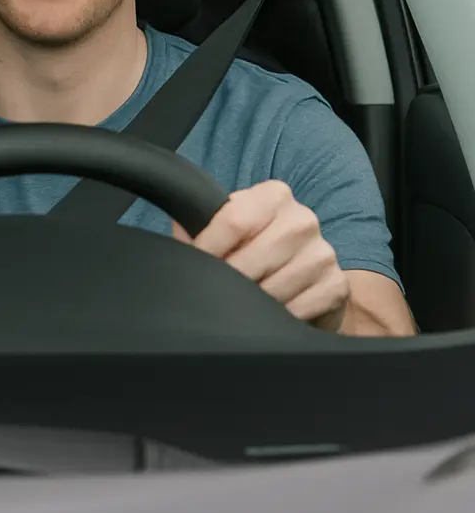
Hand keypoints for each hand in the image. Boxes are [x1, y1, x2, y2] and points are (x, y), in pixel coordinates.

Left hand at [173, 179, 349, 330]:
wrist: (301, 272)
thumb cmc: (253, 246)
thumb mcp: (227, 228)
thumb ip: (198, 225)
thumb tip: (176, 242)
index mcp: (274, 195)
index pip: (234, 219)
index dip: (208, 247)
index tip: (195, 263)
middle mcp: (302, 219)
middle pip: (253, 256)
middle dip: (228, 278)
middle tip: (217, 289)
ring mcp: (322, 253)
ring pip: (273, 287)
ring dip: (252, 301)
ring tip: (243, 301)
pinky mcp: (336, 286)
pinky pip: (297, 309)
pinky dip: (276, 316)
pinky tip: (270, 313)